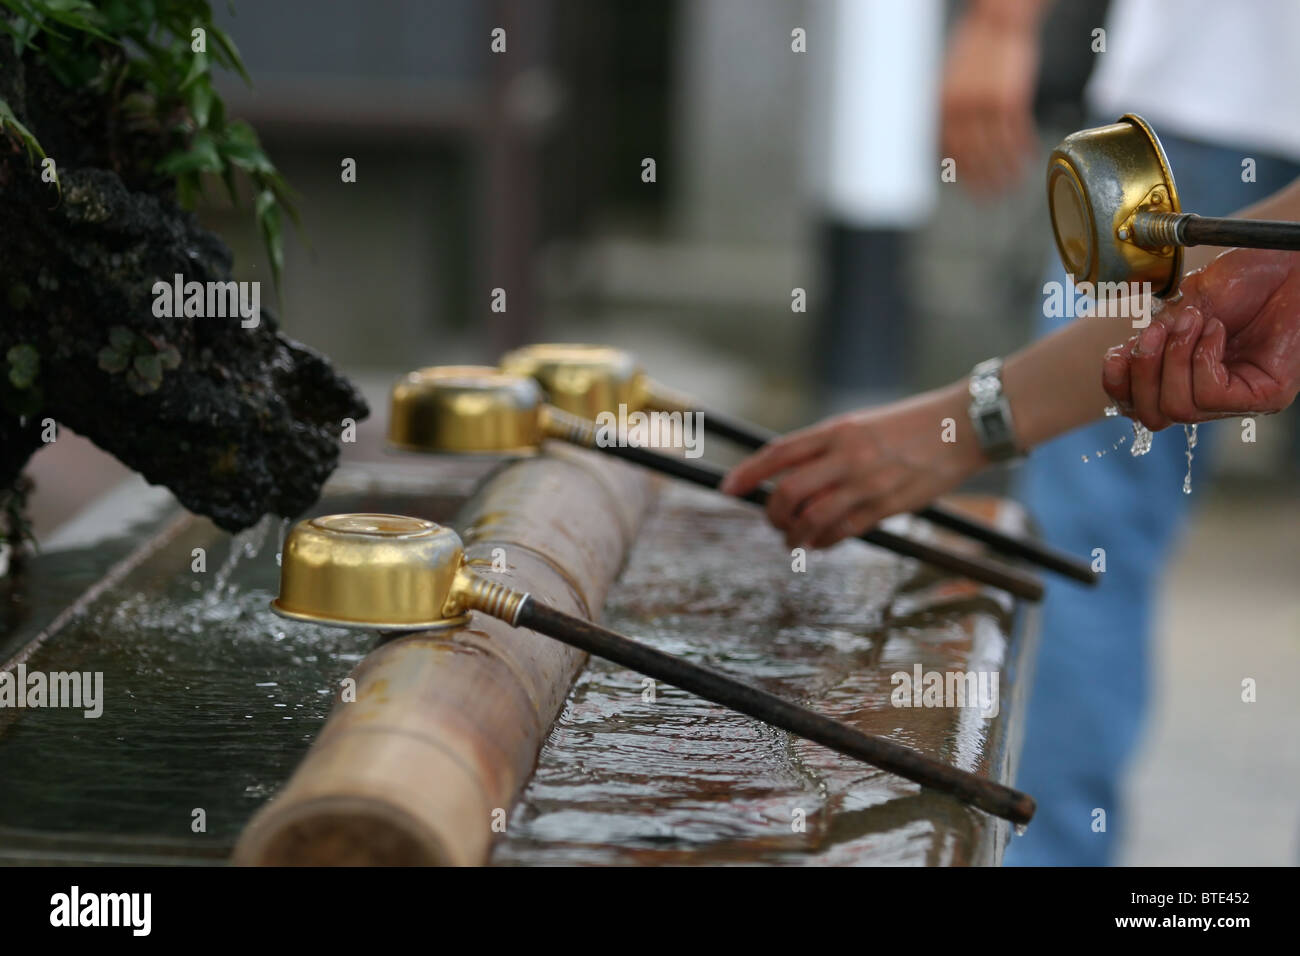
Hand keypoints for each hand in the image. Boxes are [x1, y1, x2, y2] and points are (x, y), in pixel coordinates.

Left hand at [719, 385, 985, 549]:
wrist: (962, 427)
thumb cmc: (910, 426)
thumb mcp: (861, 425)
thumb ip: (827, 449)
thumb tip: (791, 476)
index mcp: (836, 430)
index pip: (778, 453)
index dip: (748, 473)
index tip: (727, 489)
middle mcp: (847, 456)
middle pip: (788, 493)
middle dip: (772, 513)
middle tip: (773, 521)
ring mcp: (867, 483)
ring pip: (812, 519)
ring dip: (795, 536)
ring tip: (794, 539)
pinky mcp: (888, 506)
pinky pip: (843, 532)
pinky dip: (824, 542)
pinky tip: (821, 542)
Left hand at [939, 7, 1040, 196]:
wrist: (997, 21)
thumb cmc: (977, 50)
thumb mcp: (951, 82)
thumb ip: (950, 112)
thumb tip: (948, 142)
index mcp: (942, 106)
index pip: (948, 151)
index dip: (961, 173)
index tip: (969, 188)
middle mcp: (959, 109)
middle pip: (971, 158)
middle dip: (982, 183)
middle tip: (990, 199)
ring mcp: (984, 105)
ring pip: (995, 151)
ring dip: (1006, 173)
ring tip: (1013, 185)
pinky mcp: (1010, 99)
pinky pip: (1016, 135)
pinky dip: (1023, 152)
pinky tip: (1027, 161)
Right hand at [1102, 248, 1299, 428]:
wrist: (1291, 264)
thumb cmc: (1247, 279)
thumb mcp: (1186, 305)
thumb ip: (1156, 336)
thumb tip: (1123, 359)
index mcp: (1186, 376)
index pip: (1139, 406)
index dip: (1118, 387)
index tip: (1114, 354)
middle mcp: (1210, 396)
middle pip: (1152, 416)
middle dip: (1143, 372)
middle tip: (1156, 330)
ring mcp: (1237, 400)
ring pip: (1178, 409)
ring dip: (1175, 358)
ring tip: (1195, 321)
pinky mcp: (1264, 398)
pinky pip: (1210, 395)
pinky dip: (1203, 358)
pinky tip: (1217, 330)